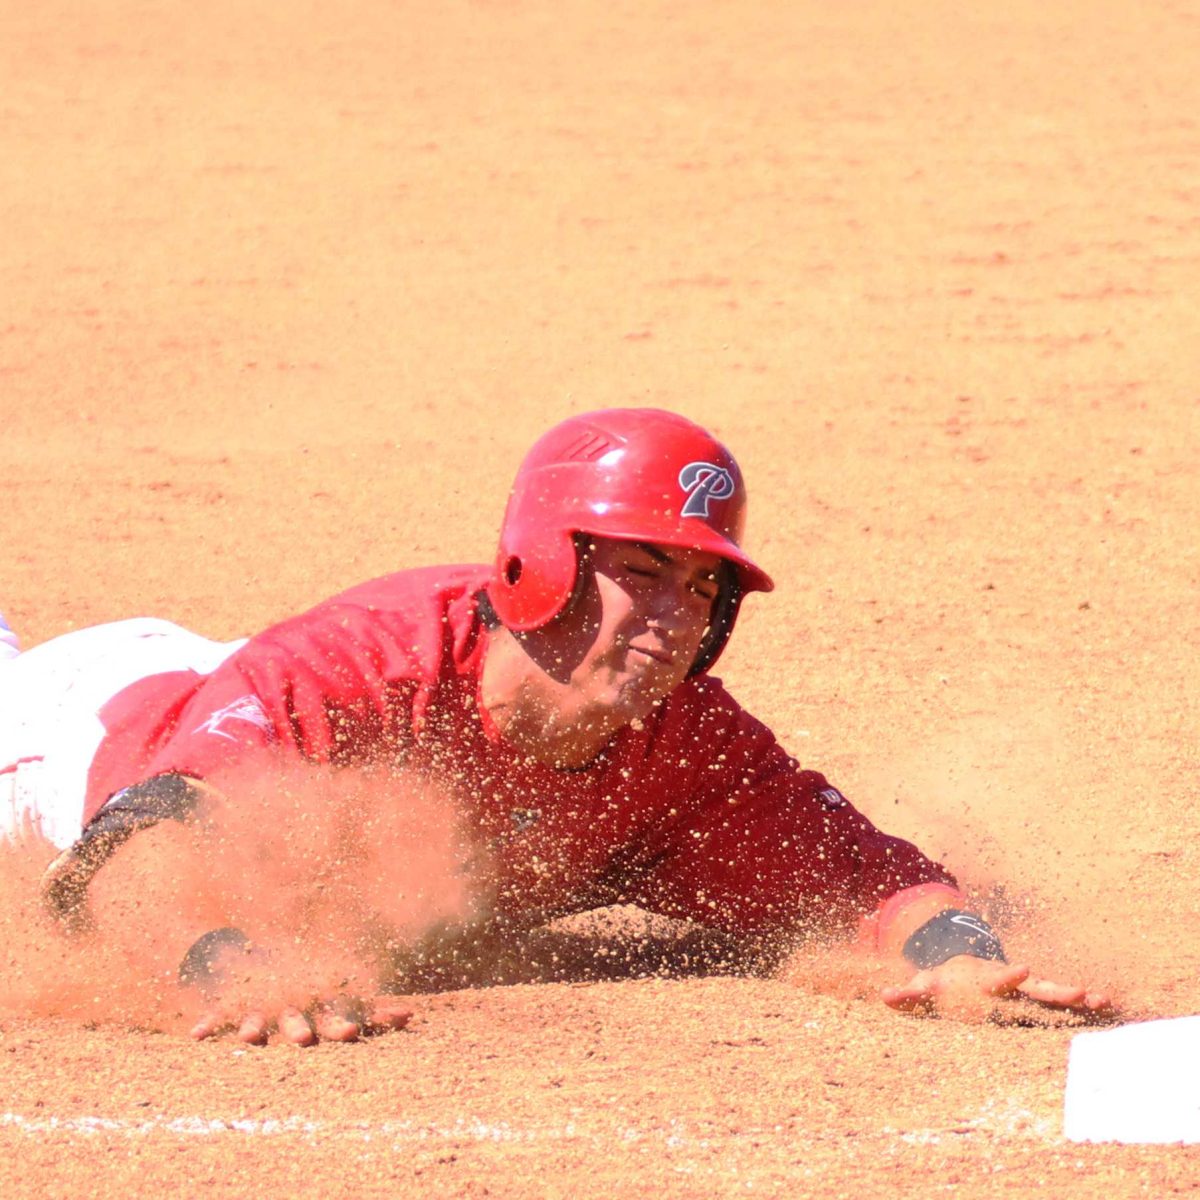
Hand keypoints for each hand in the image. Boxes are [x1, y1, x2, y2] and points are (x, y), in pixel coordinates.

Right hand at [189, 997, 413, 1045]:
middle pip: (296, 1017)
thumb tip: (412, 1016)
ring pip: (257, 1018)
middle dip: (299, 1028)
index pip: (332, 1013)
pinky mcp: (232, 1006)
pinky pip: (218, 1015)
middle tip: (304, 1041)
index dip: (343, 1022)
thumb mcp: (339, 1001)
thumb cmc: (312, 992)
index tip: (354, 1032)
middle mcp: (291, 1004)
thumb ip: (373, 1011)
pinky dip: (208, 1023)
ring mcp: (261, 1004)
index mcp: (318, 1004)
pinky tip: (196, 1034)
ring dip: (254, 1027)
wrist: (265, 963)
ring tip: (250, 1039)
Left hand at [880, 954, 1116, 1023]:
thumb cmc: (941, 983)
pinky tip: (1108, 1008)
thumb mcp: (924, 987)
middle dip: (1058, 990)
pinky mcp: (1034, 999)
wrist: (958, 965)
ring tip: (1103, 1000)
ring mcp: (1024, 991)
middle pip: (1035, 989)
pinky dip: (1081, 1006)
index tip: (1024, 968)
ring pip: (1053, 994)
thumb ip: (907, 994)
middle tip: (1082, 992)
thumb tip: (883, 997)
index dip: (1009, 976)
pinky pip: (1059, 1003)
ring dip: (1075, 997)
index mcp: (984, 982)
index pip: (998, 981)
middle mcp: (1009, 984)